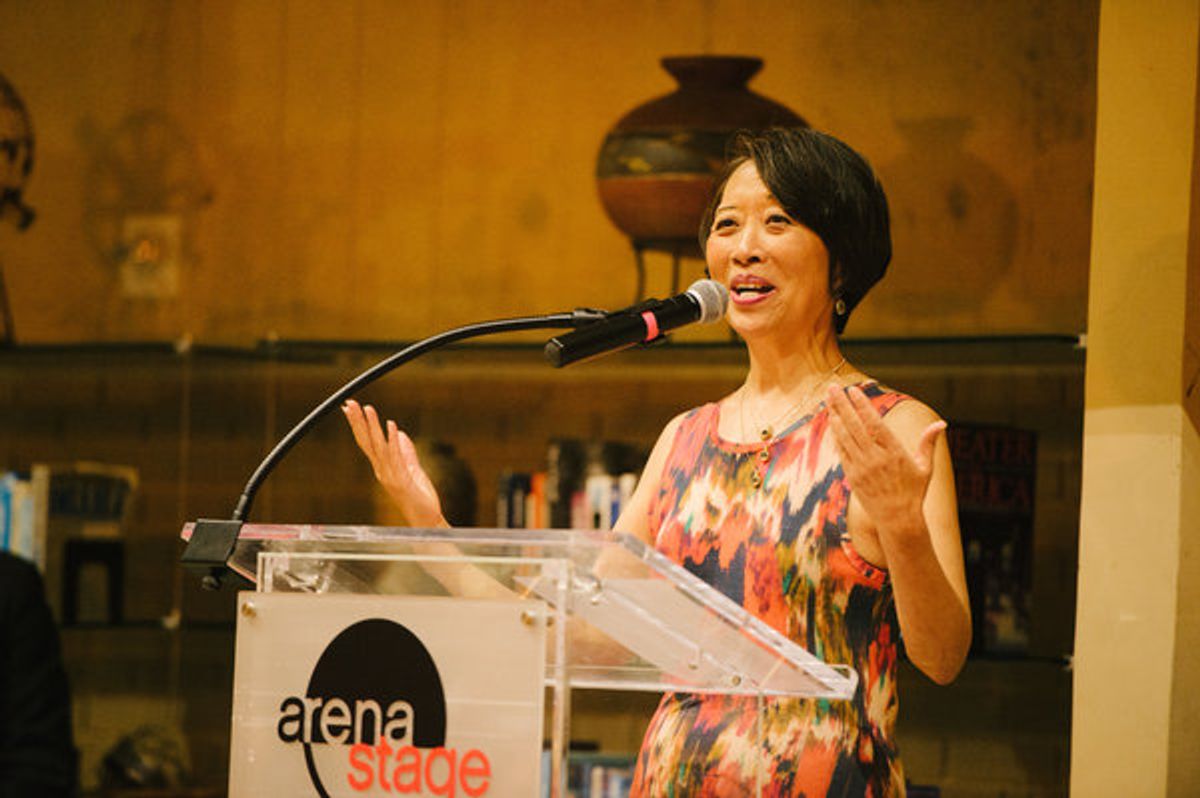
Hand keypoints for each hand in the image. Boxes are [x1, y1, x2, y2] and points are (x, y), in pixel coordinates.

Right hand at [341, 399, 447, 527]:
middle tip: (349, 403)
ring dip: (373, 427)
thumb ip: (406, 452)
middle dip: (358, 422)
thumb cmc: (420, 498)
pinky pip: (396, 457)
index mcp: (383, 468)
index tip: (349, 407)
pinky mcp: (403, 481)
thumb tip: (400, 433)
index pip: (367, 442)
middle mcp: (382, 471)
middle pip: (367, 442)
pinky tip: (391, 426)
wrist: (426, 520)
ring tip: (368, 409)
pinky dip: (393, 441)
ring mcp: (390, 476)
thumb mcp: (413, 469)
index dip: (358, 425)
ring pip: (379, 447)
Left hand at [826, 385, 945, 543]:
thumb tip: (942, 424)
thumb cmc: (914, 493)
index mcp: (894, 452)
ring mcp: (861, 467)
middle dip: (841, 404)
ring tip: (827, 400)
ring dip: (835, 417)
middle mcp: (875, 458)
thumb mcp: (925, 467)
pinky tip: (832, 422)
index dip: (862, 405)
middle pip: (854, 425)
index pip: (874, 423)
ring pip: (844, 437)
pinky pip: (841, 451)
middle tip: (832, 387)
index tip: (853, 390)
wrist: (898, 520)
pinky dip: (836, 435)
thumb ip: (928, 443)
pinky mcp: (852, 476)